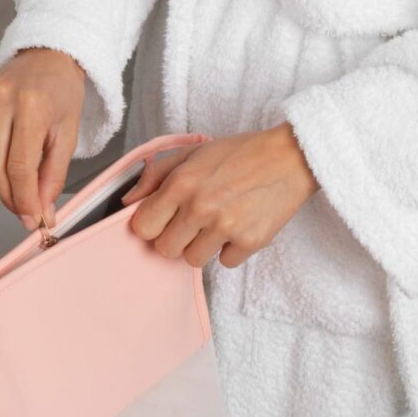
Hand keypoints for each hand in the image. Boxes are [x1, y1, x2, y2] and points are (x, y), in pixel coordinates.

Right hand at [0, 48, 85, 228]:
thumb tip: (41, 211)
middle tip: (24, 211)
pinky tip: (7, 159)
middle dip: (9, 197)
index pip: (19, 166)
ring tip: (19, 188)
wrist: (46, 57)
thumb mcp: (68, 135)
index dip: (24, 199)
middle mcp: (0, 100)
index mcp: (31, 105)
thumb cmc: (61, 92)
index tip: (32, 219)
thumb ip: (53, 176)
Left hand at [122, 124, 318, 267]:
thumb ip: (155, 175)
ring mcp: (226, 227)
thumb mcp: (192, 154)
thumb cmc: (239, 153)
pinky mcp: (251, 241)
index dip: (152, 225)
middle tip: (193, 221)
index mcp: (181, 183)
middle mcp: (200, 207)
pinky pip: (226, 263)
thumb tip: (127, 202)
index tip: (164, 218)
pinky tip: (239, 227)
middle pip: (165, 249)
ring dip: (202, 246)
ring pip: (193, 260)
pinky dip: (231, 250)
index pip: (143, 227)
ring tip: (217, 223)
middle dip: (176, 238)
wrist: (291, 156)